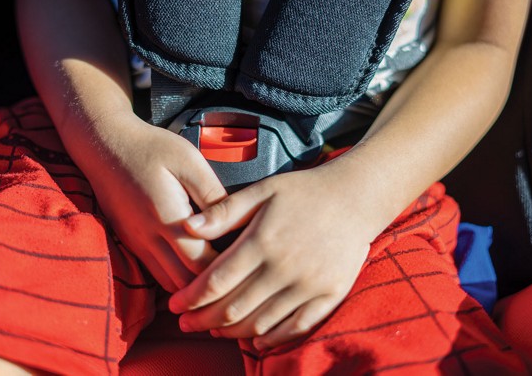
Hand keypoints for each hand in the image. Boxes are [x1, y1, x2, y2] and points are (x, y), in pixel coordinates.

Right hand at [85, 114, 226, 292]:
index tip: (244, 262)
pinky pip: (155, 271)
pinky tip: (192, 263)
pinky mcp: (129, 242)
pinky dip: (175, 274)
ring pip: (168, 283)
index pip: (200, 264)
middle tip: (234, 273)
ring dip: (191, 283)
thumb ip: (213, 194)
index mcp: (168, 218)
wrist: (104, 144)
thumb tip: (235, 223)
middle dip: (209, 284)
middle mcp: (148, 238)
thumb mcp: (189, 161)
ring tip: (215, 272)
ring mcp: (136, 243)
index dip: (224, 269)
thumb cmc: (150, 148)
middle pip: (184, 283)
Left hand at [169, 163, 377, 349]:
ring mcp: (308, 285)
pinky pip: (296, 327)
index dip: (191, 298)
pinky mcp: (329, 295)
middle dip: (203, 320)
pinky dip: (272, 339)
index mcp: (262, 242)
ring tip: (213, 331)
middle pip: (234, 307)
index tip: (174, 305)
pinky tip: (255, 341)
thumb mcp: (263, 190)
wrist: (357, 197)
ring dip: (232, 332)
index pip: (216, 281)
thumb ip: (225, 211)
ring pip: (260, 322)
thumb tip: (186, 227)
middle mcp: (283, 268)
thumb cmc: (305, 191)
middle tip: (185, 324)